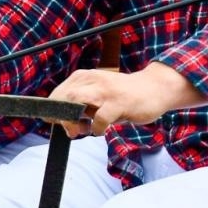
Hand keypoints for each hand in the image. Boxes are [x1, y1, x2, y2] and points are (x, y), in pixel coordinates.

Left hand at [58, 63, 200, 138]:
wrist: (154, 88)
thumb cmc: (124, 96)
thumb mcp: (99, 96)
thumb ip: (81, 106)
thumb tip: (62, 122)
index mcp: (85, 77)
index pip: (59, 93)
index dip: (53, 111)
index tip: (56, 123)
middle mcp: (93, 80)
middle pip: (64, 97)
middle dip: (60, 117)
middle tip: (70, 130)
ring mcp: (106, 91)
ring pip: (76, 101)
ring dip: (72, 120)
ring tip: (80, 130)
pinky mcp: (119, 102)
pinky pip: (100, 118)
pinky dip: (97, 128)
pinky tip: (101, 130)